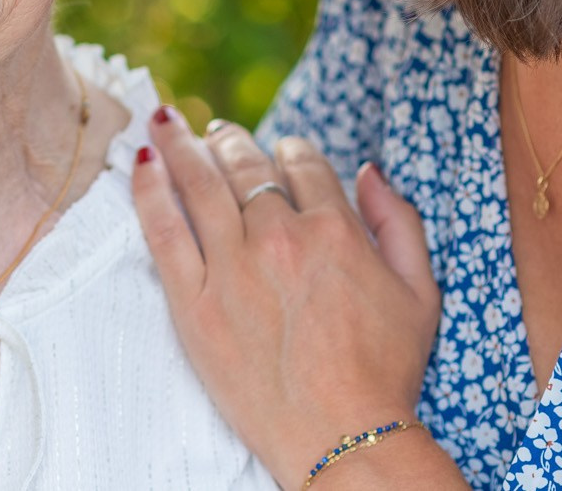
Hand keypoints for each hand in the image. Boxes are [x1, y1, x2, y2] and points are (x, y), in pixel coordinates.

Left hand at [131, 107, 450, 489]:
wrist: (343, 439)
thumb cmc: (386, 372)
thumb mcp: (420, 292)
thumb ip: (399, 222)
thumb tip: (369, 170)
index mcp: (334, 228)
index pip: (300, 163)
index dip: (287, 150)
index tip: (276, 152)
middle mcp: (279, 237)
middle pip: (243, 164)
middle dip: (228, 140)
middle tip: (213, 132)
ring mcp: (231, 267)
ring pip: (199, 183)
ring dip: (179, 144)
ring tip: (164, 122)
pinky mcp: (193, 302)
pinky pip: (162, 230)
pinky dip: (149, 188)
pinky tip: (140, 161)